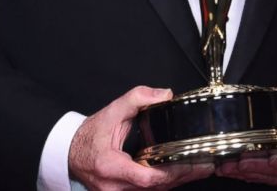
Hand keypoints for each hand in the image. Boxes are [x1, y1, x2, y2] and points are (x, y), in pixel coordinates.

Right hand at [69, 86, 213, 189]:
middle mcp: (113, 186)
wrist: (69, 153)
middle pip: (155, 187)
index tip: (189, 162)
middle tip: (206, 164)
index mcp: (110, 167)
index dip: (169, 173)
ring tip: (201, 168)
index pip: (145, 177)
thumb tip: (164, 95)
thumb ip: (137, 99)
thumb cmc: (89, 135)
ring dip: (178, 181)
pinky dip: (167, 182)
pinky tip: (183, 173)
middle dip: (182, 176)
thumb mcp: (111, 111)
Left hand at [215, 74, 276, 185]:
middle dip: (253, 167)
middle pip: (274, 172)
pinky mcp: (276, 178)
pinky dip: (244, 175)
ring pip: (263, 177)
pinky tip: (229, 170)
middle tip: (235, 161)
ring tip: (225, 166)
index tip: (271, 158)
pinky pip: (259, 178)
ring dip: (243, 172)